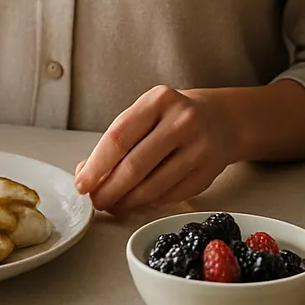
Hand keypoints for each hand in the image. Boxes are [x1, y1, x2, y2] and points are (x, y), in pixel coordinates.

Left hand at [73, 86, 238, 214]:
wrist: (221, 120)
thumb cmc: (172, 118)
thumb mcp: (146, 113)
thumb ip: (117, 139)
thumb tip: (86, 174)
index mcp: (158, 100)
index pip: (119, 137)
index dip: (96, 165)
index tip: (82, 184)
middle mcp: (181, 122)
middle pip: (134, 166)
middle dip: (109, 190)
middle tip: (96, 201)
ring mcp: (198, 149)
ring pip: (152, 187)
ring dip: (127, 202)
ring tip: (114, 204)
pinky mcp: (207, 174)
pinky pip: (169, 196)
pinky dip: (148, 202)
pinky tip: (139, 200)